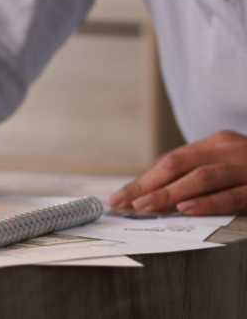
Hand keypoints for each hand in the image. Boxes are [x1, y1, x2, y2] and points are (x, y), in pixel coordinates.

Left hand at [109, 130, 246, 214]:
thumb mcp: (228, 166)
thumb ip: (198, 175)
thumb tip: (152, 197)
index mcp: (218, 143)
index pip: (171, 161)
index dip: (143, 180)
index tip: (119, 198)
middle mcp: (232, 149)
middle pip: (179, 166)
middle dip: (148, 186)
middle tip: (124, 204)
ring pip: (202, 178)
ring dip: (170, 194)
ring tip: (145, 207)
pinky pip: (234, 195)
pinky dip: (208, 202)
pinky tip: (186, 209)